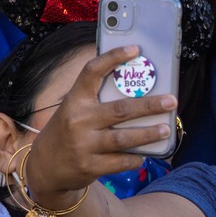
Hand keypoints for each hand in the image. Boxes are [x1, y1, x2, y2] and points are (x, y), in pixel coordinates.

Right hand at [26, 46, 176, 201]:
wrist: (44, 167)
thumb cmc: (67, 131)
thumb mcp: (73, 110)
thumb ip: (96, 100)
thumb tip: (137, 89)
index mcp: (75, 100)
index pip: (92, 71)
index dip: (113, 58)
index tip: (134, 49)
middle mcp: (79, 120)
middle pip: (120, 110)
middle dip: (149, 105)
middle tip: (171, 101)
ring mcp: (83, 145)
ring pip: (123, 138)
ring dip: (148, 134)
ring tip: (165, 129)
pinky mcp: (89, 167)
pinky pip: (119, 162)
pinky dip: (134, 158)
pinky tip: (144, 155)